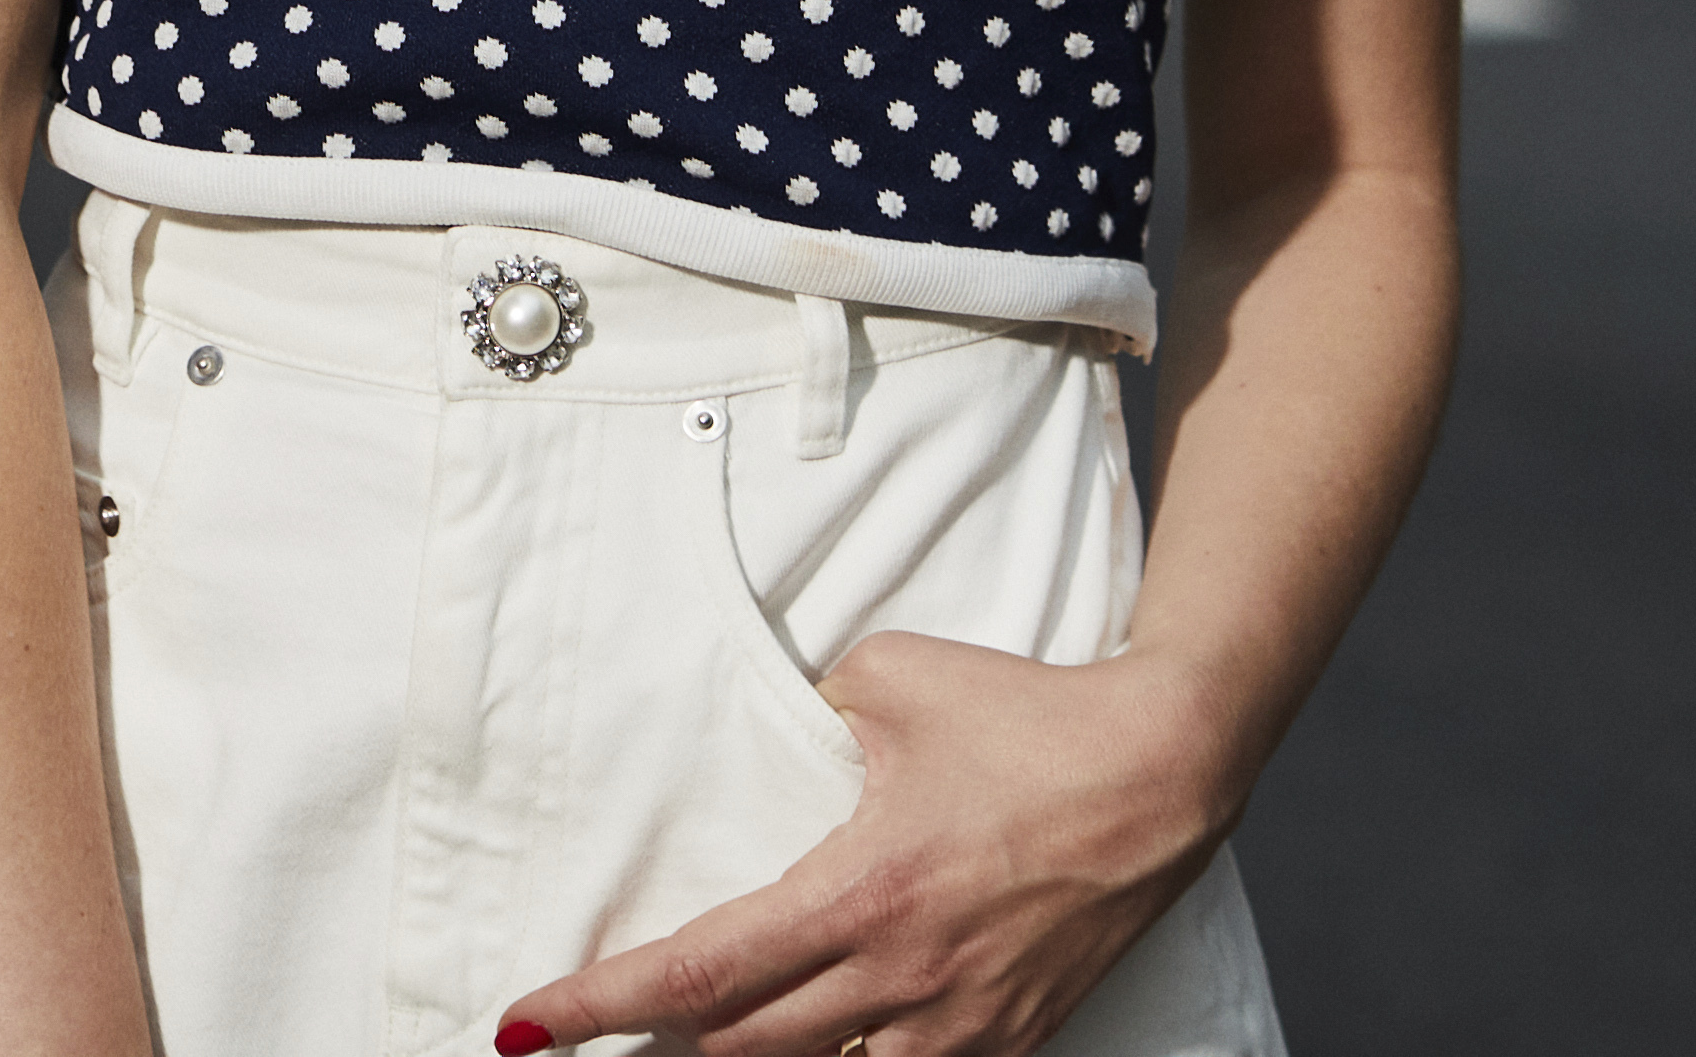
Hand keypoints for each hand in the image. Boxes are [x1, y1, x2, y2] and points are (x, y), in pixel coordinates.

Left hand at [487, 629, 1238, 1056]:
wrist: (1166, 770)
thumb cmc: (1029, 716)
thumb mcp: (893, 677)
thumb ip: (814, 706)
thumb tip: (788, 724)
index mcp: (858, 895)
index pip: (698, 975)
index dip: (602, 1007)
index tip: (529, 1025)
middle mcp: (899, 981)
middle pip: (739, 1055)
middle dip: (654, 1054)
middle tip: (589, 1041)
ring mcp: (957, 1026)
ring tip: (694, 1043)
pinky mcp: (1008, 1040)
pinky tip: (822, 1045)